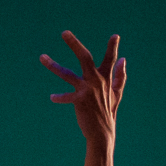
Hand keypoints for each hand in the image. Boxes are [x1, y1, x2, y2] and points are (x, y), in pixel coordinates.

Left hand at [40, 30, 125, 144]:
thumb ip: (119, 76)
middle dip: (74, 44)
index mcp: (105, 78)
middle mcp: (96, 81)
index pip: (110, 59)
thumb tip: (124, 59)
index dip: (113, 47)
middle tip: (64, 32)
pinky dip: (59, 98)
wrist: (102, 132)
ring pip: (67, 73)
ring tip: (42, 57)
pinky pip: (66, 97)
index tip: (115, 35)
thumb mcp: (117, 93)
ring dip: (53, 65)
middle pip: (84, 57)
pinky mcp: (79, 100)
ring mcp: (87, 90)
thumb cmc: (108, 111)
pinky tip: (52, 97)